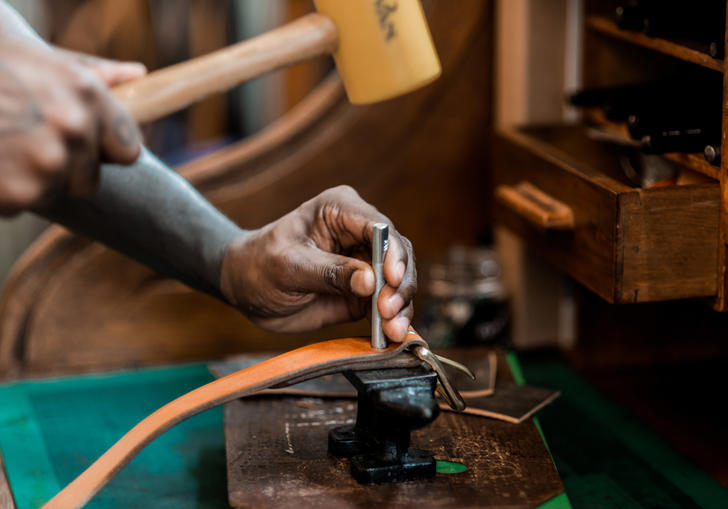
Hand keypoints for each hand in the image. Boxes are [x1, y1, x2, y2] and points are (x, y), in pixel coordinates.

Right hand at [0, 41, 143, 215]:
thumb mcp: (39, 56)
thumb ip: (90, 71)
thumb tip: (137, 75)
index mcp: (87, 95)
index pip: (127, 151)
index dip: (101, 150)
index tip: (79, 143)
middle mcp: (75, 130)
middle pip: (88, 180)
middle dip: (58, 167)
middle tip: (17, 136)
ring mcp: (46, 165)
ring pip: (49, 194)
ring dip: (23, 179)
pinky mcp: (16, 195)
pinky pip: (16, 206)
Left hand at [220, 186, 416, 340]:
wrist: (245, 289)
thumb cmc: (259, 265)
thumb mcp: (289, 267)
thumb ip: (330, 273)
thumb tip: (370, 281)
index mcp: (340, 210)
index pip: (378, 227)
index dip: (392, 253)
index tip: (390, 280)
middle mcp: (359, 233)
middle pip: (398, 254)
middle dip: (399, 284)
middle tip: (388, 311)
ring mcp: (365, 263)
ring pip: (399, 281)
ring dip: (402, 305)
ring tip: (394, 329)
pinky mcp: (365, 292)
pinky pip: (388, 304)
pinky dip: (394, 319)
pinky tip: (393, 334)